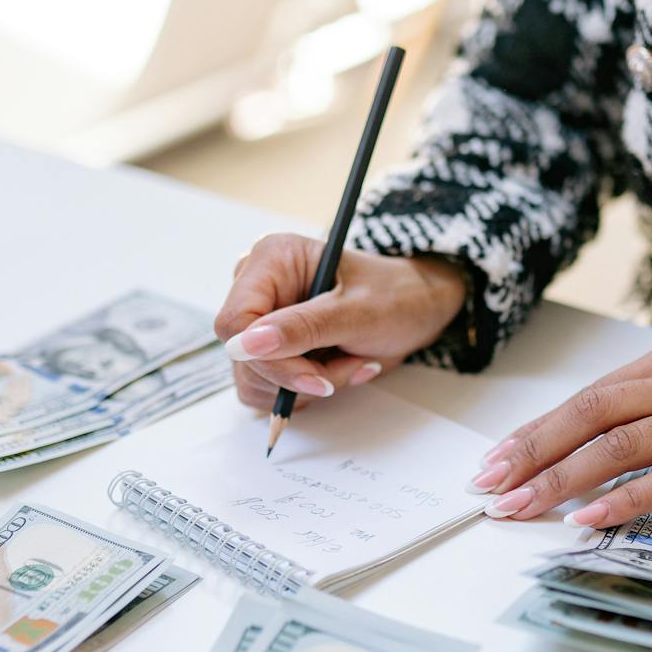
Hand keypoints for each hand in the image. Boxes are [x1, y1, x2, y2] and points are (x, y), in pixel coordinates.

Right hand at [215, 234, 466, 410]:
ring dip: (305, 385)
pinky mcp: (269, 348)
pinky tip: (336, 369)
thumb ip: (302, 328)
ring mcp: (261, 320)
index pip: (235, 322)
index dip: (266, 358)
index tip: (315, 377)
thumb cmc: (396, 296)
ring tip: (349, 363)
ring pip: (254, 378)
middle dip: (298, 373)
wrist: (417, 308)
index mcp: (272, 259)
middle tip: (348, 365)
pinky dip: (303, 392)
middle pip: (242, 356)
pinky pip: (265, 388)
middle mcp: (257, 287)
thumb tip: (247, 344)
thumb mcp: (356, 313)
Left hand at [470, 324, 651, 525]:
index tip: (498, 458)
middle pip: (590, 416)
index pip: (589, 396)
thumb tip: (617, 424)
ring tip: (521, 508)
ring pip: (619, 446)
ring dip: (562, 480)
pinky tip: (590, 519)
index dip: (538, 429)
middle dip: (532, 453)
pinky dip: (626, 499)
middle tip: (489, 487)